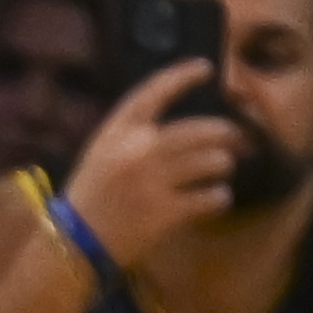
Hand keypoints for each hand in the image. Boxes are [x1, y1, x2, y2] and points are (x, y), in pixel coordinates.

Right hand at [59, 62, 245, 266]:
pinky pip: (212, 197)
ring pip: (213, 161)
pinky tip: (217, 197)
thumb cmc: (92, 195)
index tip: (205, 68)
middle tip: (239, 139)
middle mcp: (138, 151)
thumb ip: (136, 133)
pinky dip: (219, 197)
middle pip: (202, 130)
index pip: (155, 92)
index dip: (183, 76)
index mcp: (118, 133)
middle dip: (228, 134)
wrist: (73, 244)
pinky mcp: (166, 213)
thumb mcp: (102, 153)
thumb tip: (186, 122)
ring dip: (223, 166)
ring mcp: (153, 182)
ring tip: (221, 170)